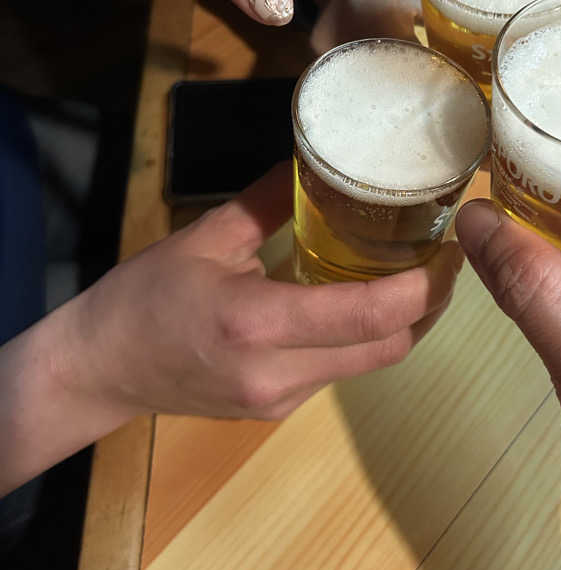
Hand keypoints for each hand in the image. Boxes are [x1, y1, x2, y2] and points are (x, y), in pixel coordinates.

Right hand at [0, 163, 462, 493]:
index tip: (451, 249)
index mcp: (258, 324)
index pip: (369, 316)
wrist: (100, 368)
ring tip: (414, 272)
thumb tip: (318, 158)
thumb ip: (269, 200)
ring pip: (371, 365)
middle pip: (388, 349)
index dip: (424, 287)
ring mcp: (281, 401)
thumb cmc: (145, 296)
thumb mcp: (206, 237)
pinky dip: (365, 339)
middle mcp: (279, 374)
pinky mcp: (277, 411)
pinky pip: (341, 373)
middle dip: (429, 306)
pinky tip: (363, 302)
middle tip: (445, 257)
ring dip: (402, 324)